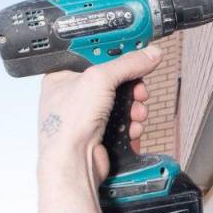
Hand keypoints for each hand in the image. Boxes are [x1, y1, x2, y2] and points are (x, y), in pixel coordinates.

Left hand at [36, 45, 162, 212]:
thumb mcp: (100, 79)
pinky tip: (132, 127)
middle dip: (131, 86)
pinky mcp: (100, 133)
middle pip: (113, 79)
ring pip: (121, 102)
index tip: (136, 49)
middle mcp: (73, 95)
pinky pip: (123, 121)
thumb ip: (128, 64)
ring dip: (134, 107)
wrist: (73, 163)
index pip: (94, 55)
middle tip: (138, 89)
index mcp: (63, 76)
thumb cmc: (68, 124)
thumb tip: (149, 54)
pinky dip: (131, 124)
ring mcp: (87, 116)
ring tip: (136, 112)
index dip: (116, 52)